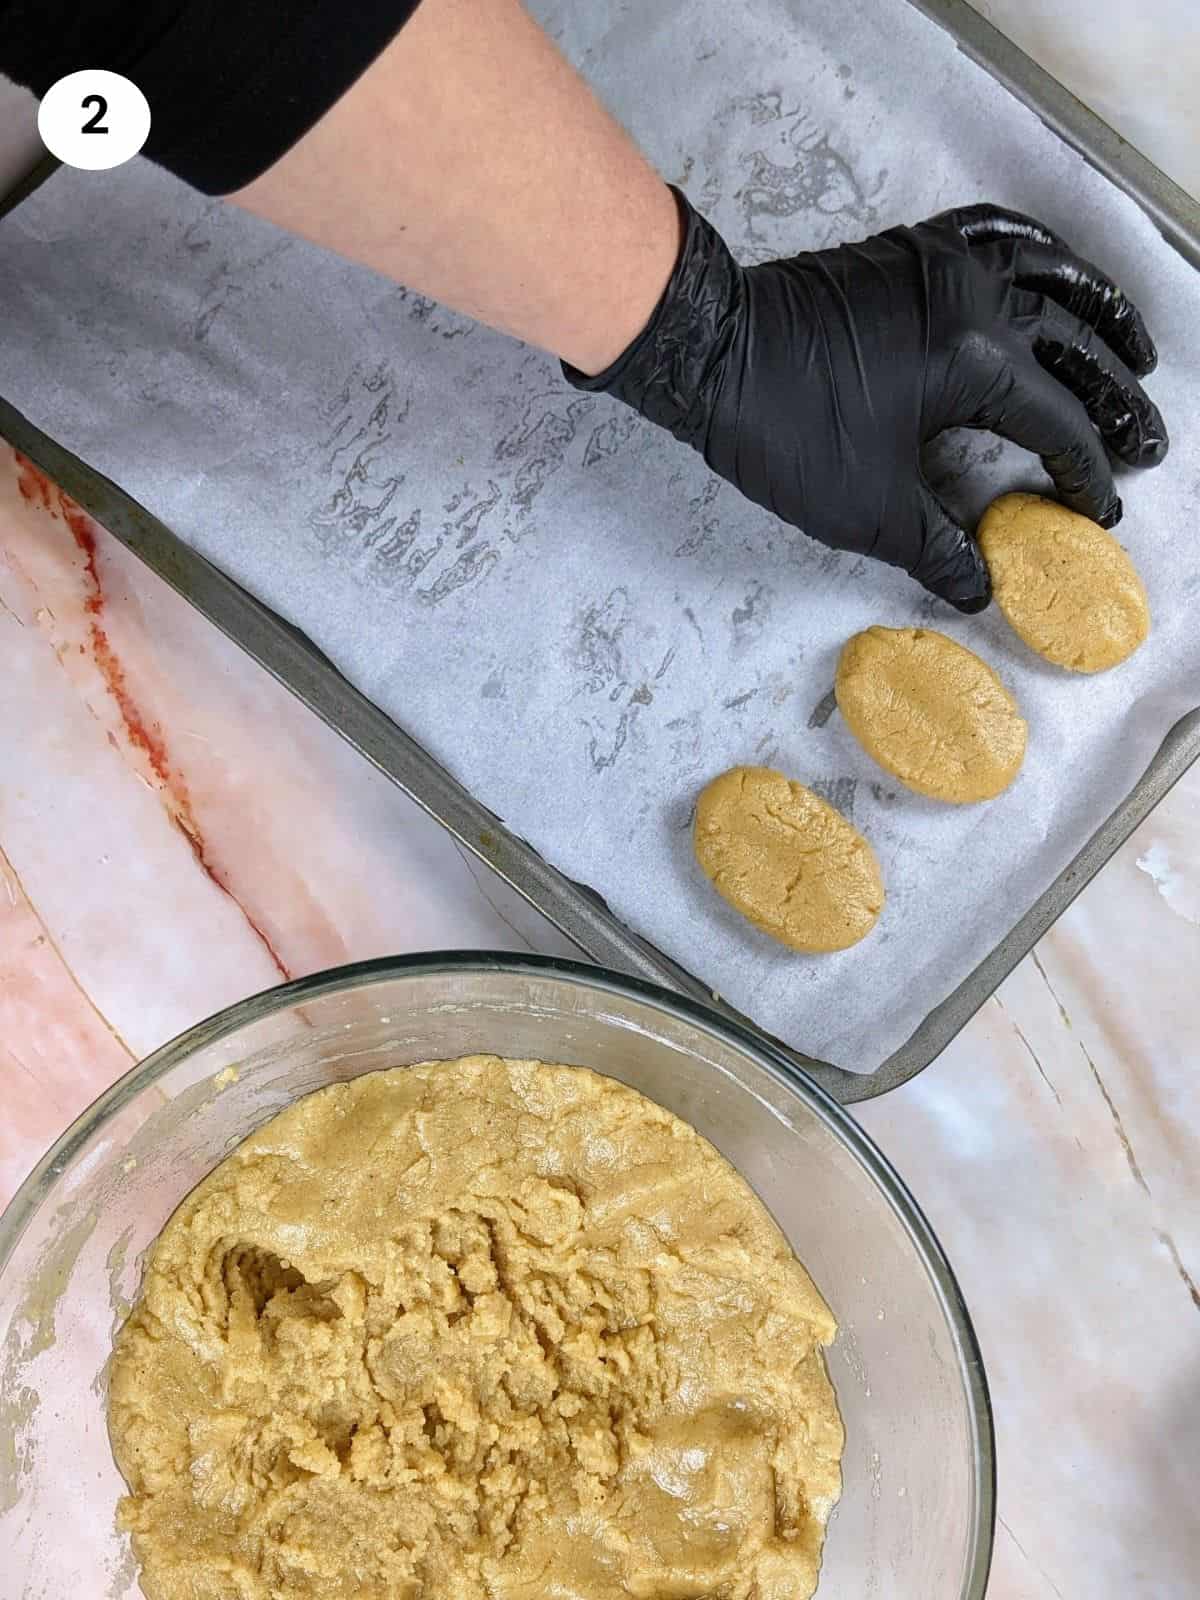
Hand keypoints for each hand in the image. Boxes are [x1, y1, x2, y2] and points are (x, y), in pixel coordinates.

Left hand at [566, 194, 1167, 611]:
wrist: (711, 354)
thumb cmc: (785, 431)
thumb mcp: (867, 510)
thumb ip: (937, 548)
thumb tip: (979, 587)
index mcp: (975, 364)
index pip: (1055, 425)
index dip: (1083, 475)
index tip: (1098, 510)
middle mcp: (975, 301)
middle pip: (1074, 349)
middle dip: (1117, 400)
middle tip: (1148, 443)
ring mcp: (942, 265)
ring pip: (1051, 275)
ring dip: (1100, 314)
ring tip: (1135, 349)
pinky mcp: (908, 251)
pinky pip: (995, 234)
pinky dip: (1037, 252)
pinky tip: (1052, 272)